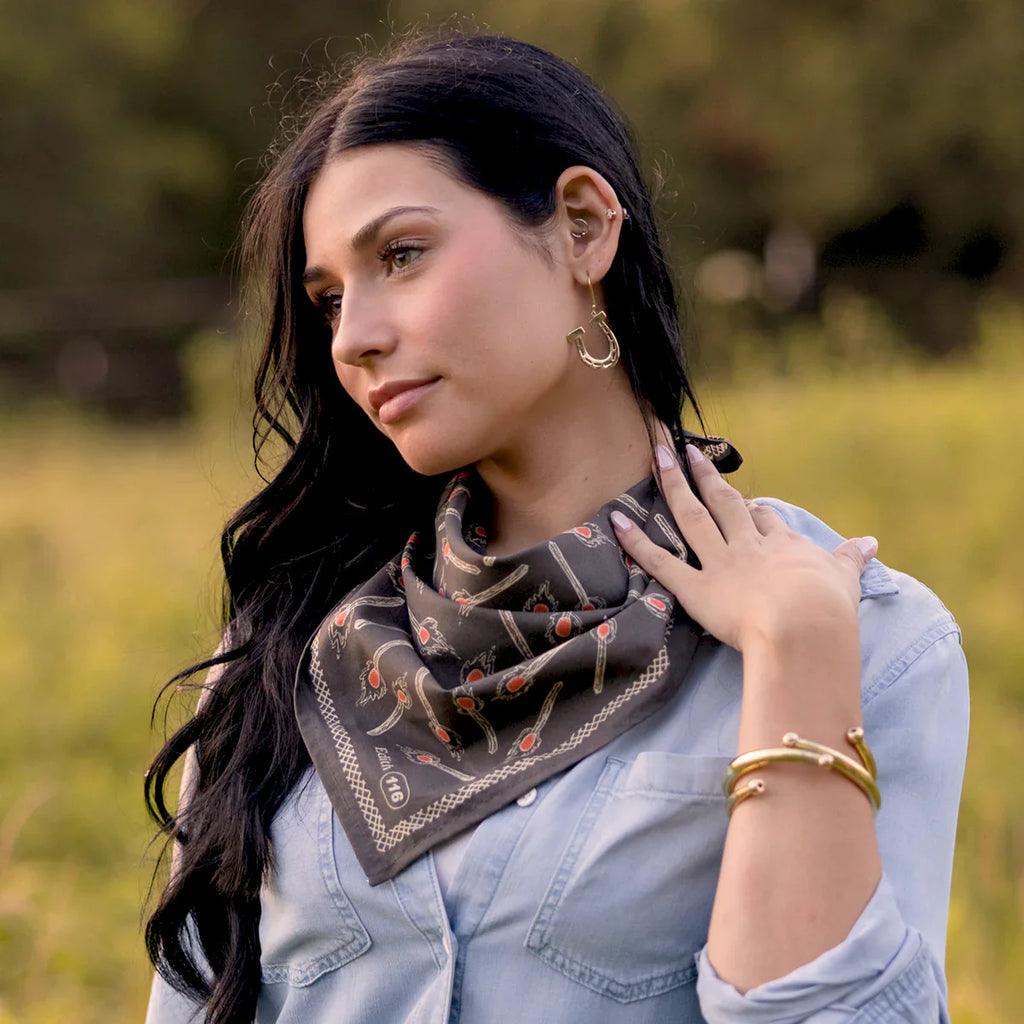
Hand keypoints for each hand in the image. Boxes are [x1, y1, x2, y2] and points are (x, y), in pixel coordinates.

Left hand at [610, 444, 876, 653]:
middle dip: (707, 477)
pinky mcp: (696, 589)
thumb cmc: (830, 608)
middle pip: (725, 505)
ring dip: (674, 486)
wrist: (806, 625)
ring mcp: (721, 564)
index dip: (754, 510)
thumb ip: (853, 559)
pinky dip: (636, 541)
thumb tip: (871, 542)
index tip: (744, 500)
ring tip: (658, 458)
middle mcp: (750, 547)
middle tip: (689, 452)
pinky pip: (661, 562)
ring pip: (693, 518)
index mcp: (786, 546)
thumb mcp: (847, 579)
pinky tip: (616, 519)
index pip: (766, 521)